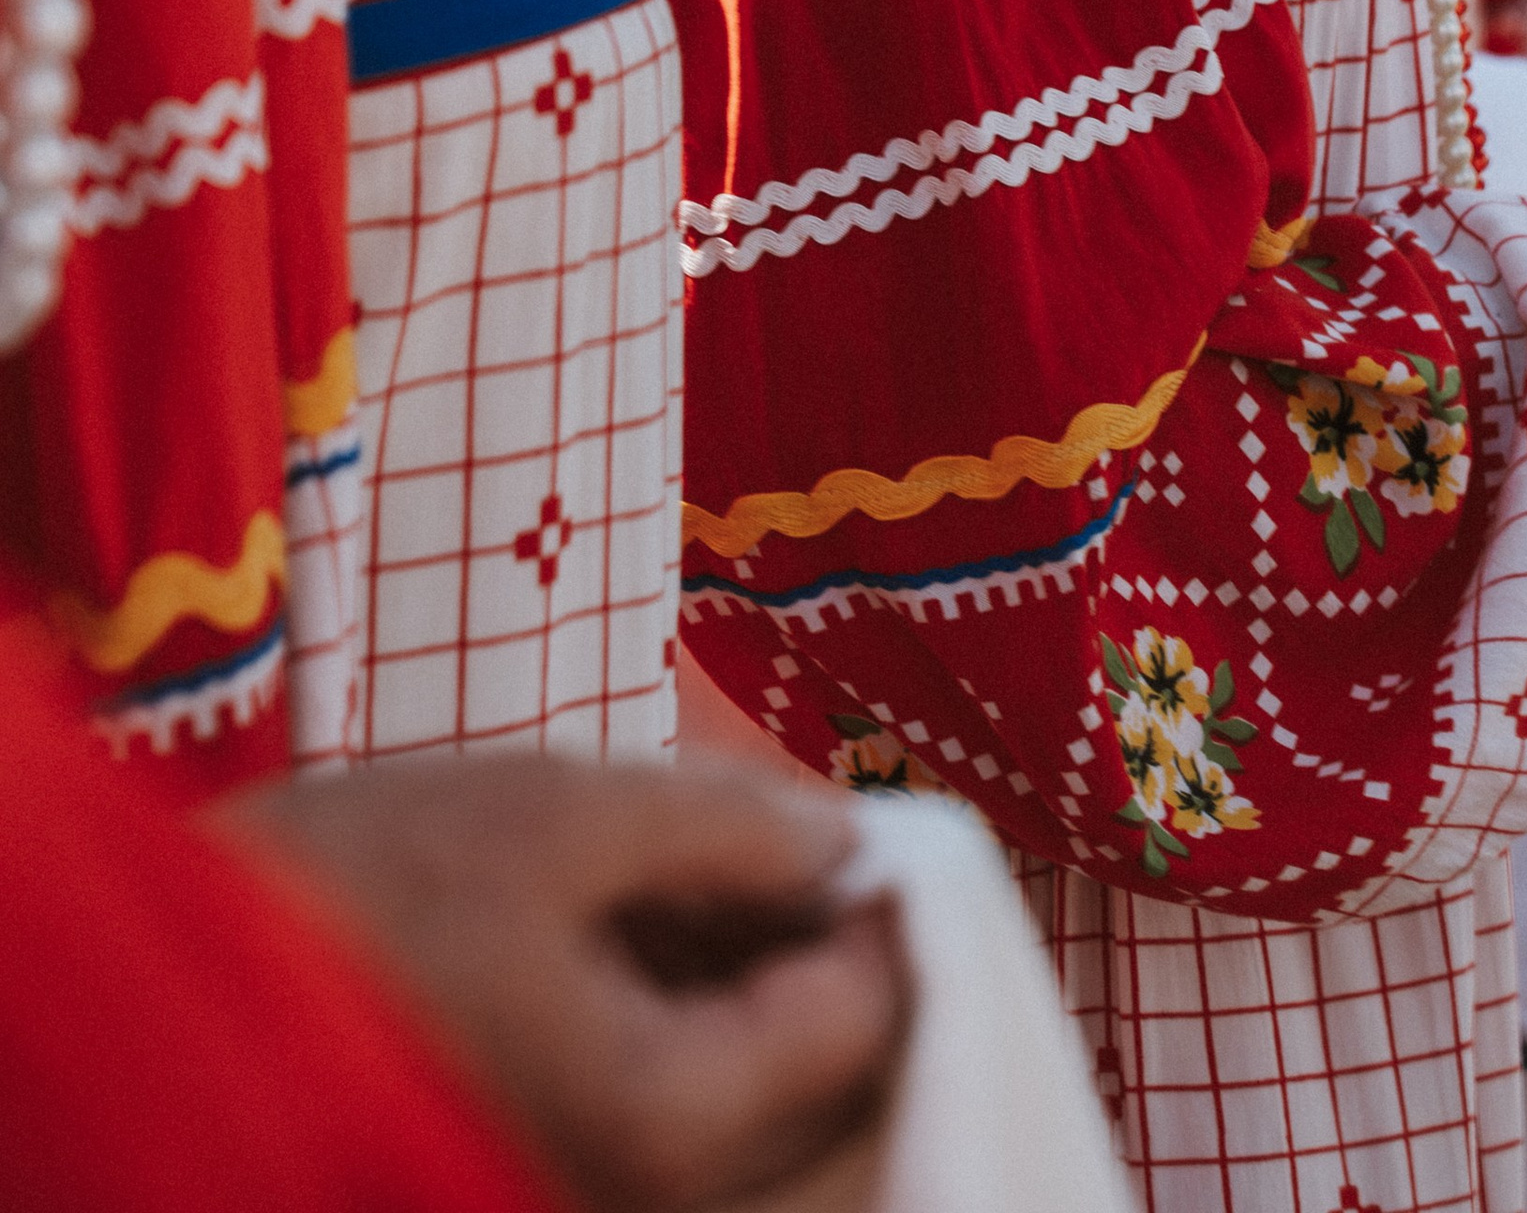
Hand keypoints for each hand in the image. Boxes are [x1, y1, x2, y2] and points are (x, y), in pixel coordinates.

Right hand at [234, 753, 905, 1212]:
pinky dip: (708, 1066)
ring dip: (783, 1032)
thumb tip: (847, 843)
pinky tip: (663, 957)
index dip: (886, 913)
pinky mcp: (557, 1194)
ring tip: (731, 904)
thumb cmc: (362, 890)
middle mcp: (649, 1211)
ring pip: (773, 1157)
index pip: (862, 1027)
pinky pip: (688, 1156)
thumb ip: (734, 830)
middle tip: (822, 878)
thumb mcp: (563, 814)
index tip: (869, 832)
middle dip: (858, 996)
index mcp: (667, 1121)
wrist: (180, 991)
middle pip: (843, 1131)